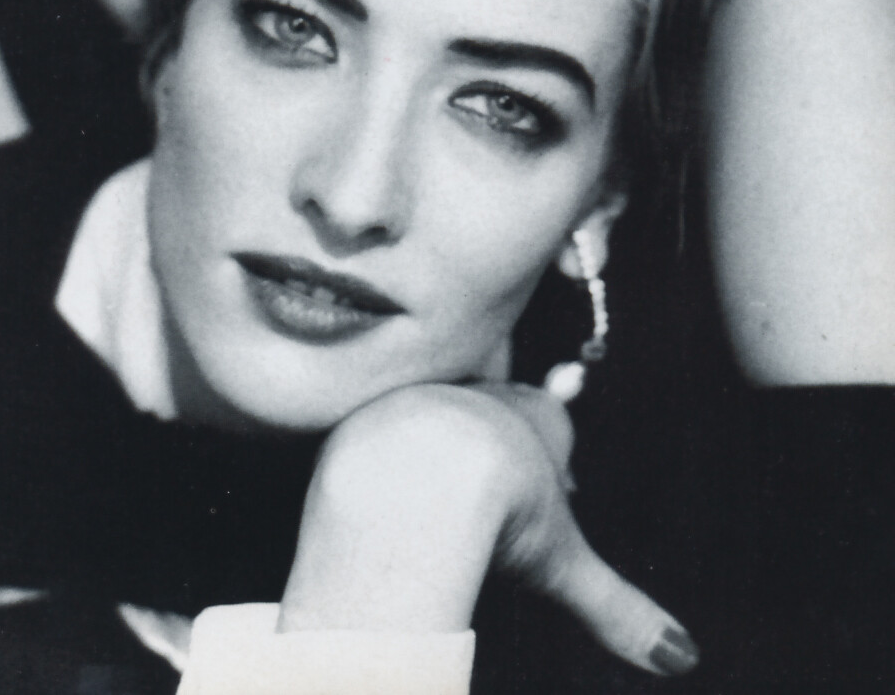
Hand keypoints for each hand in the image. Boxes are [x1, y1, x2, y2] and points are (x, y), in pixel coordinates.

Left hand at [279, 382, 697, 676]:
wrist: (414, 470)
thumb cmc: (498, 507)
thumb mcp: (565, 563)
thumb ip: (618, 609)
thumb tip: (683, 657)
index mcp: (537, 418)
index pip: (553, 418)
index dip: (554, 451)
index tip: (557, 460)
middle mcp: (484, 397)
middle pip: (499, 411)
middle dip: (506, 437)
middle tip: (507, 473)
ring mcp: (428, 397)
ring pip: (443, 414)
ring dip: (446, 444)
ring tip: (446, 487)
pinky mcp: (372, 412)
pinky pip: (386, 430)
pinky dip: (392, 455)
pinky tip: (390, 488)